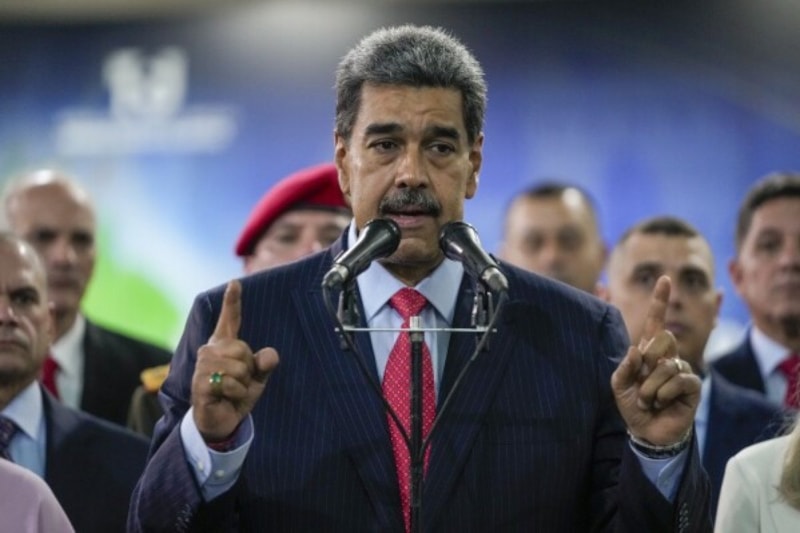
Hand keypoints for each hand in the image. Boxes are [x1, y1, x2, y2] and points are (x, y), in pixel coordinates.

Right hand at [192, 280, 278, 441]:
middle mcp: (210, 351)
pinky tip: (226, 399)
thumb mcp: (257, 379)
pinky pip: (231, 384)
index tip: (235, 283)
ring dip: (242, 385)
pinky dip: (237, 394)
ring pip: (239, 368)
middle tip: (238, 383)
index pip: (230, 320)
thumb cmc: (237, 395)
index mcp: (224, 345)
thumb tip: (270, 355)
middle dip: (249, 370)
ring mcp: (202, 366)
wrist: (221, 421)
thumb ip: (265, 364)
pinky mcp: (200, 383)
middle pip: (243, 349)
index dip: (232, 301)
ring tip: (232, 391)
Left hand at [611, 276, 699, 445]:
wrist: (647, 432)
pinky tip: (663, 404)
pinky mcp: (692, 385)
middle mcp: (667, 356)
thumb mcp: (619, 386)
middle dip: (648, 361)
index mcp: (648, 352)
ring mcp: (681, 369)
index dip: (660, 301)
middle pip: (664, 336)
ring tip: (650, 401)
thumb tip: (636, 349)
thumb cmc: (633, 406)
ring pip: (667, 364)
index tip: (664, 279)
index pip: (655, 322)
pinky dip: (664, 393)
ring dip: (651, 388)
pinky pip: (679, 379)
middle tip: (642, 383)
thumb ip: (623, 368)